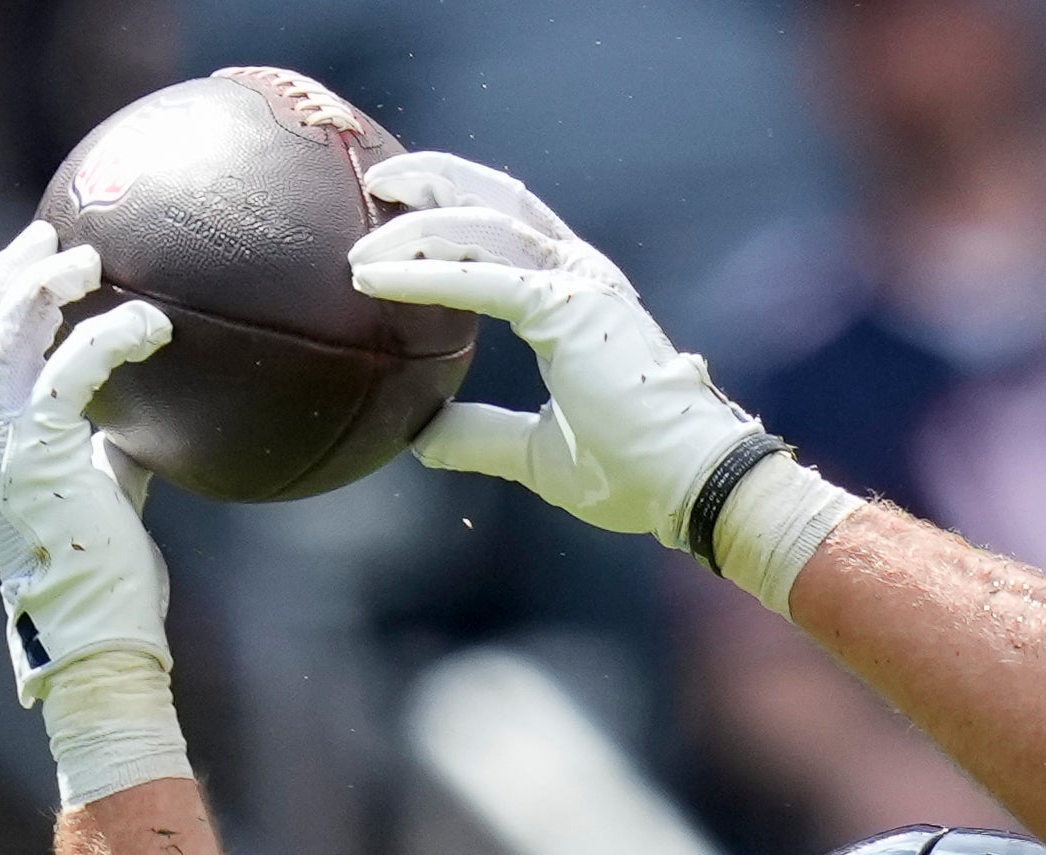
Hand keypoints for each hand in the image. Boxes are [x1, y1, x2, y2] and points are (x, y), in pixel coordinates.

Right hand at [0, 221, 176, 708]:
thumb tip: (150, 409)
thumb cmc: (106, 579)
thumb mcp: (103, 495)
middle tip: (58, 238)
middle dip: (14, 272)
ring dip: (46, 284)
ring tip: (91, 262)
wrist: (96, 631)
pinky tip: (152, 325)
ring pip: (6, 330)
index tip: (38, 262)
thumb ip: (109, 447)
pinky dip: (112, 337)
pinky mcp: (35, 451)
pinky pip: (72, 368)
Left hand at [347, 156, 749, 543]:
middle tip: (375, 184)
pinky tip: (373, 276)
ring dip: (413, 226)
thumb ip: (483, 435)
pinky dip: (424, 274)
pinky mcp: (567, 308)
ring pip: (480, 226)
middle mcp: (580, 274)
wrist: (688, 484)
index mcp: (579, 296)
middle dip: (434, 180)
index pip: (510, 228)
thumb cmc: (631, 471)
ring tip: (357, 244)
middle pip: (496, 199)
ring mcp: (577, 284)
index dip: (456, 206)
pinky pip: (479, 278)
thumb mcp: (537, 452)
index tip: (398, 210)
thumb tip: (424, 439)